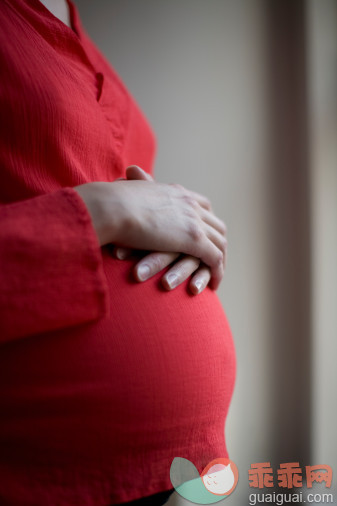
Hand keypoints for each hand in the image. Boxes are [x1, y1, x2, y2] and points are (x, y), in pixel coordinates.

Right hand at [113, 166, 226, 293]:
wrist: (113, 207)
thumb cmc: (111, 202)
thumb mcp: (129, 189)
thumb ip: (135, 185)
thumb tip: (127, 175)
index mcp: (176, 193)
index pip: (203, 206)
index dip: (207, 222)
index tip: (205, 235)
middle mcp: (190, 204)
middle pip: (216, 225)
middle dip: (218, 243)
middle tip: (215, 259)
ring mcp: (195, 222)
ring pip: (220, 243)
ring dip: (220, 260)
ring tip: (216, 276)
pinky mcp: (195, 240)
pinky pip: (215, 259)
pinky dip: (217, 272)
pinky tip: (213, 285)